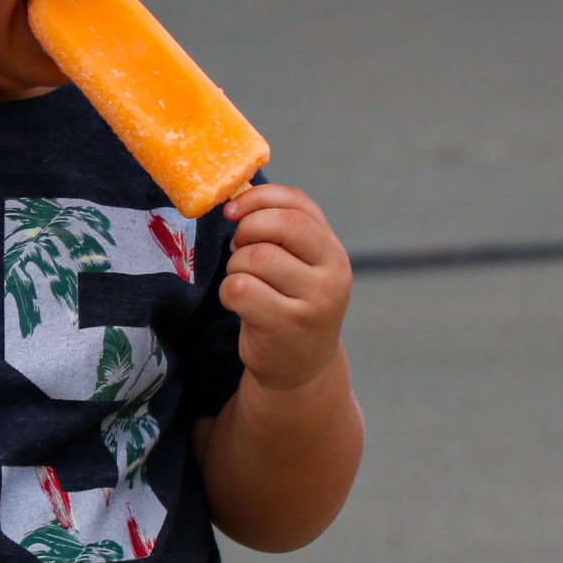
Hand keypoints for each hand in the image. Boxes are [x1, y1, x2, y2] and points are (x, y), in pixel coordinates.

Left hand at [221, 184, 351, 393]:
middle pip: (279, 226)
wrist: (299, 367)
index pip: (298, 204)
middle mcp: (333, 274)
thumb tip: (237, 195)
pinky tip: (239, 303)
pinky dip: (229, 291)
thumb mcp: (299, 265)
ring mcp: (315, 302)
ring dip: (236, 267)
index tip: (233, 211)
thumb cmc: (289, 304)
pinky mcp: (289, 326)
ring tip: (243, 282)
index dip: (258, 198)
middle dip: (246, 231)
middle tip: (238, 250)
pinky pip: (240, 288)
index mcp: (333, 251)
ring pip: (255, 257)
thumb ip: (280, 229)